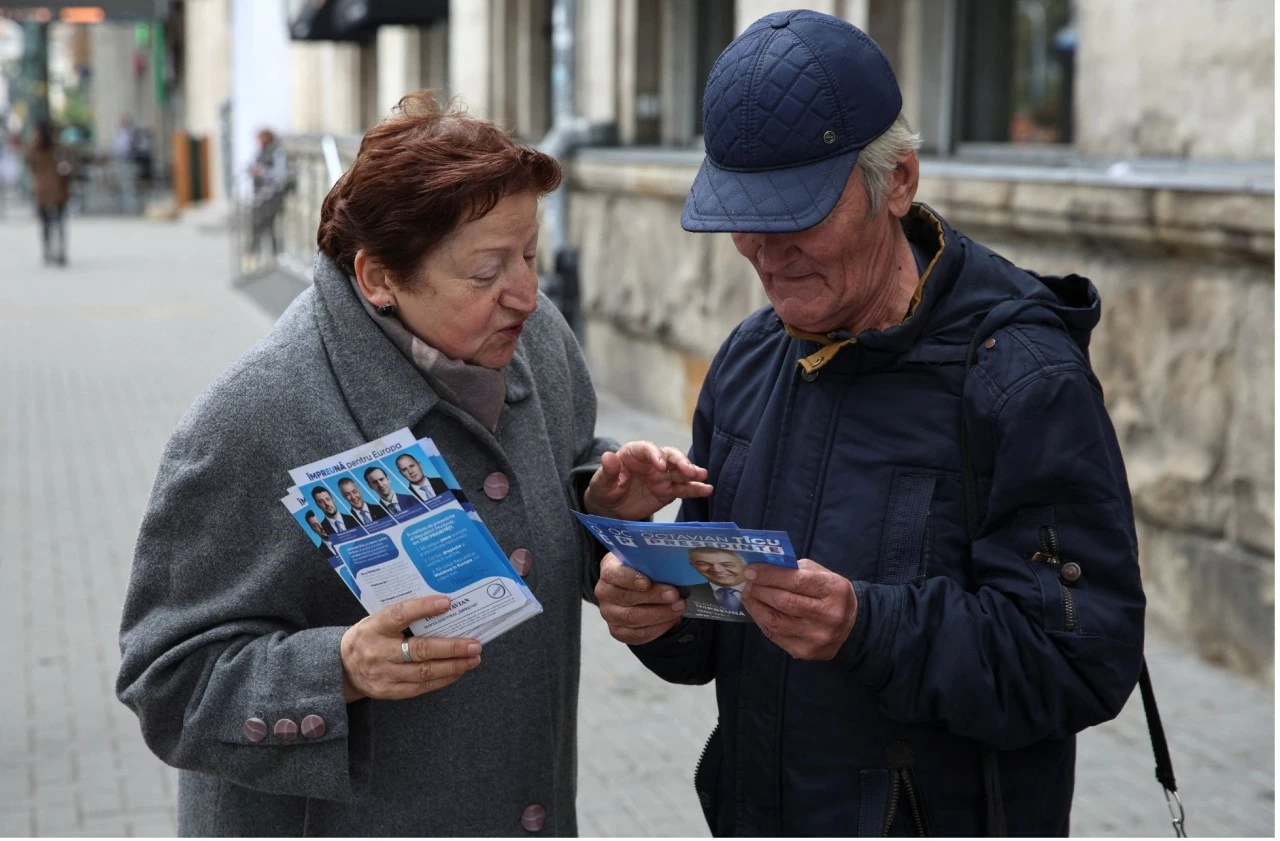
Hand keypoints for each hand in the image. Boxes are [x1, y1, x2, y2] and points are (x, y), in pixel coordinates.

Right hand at [339, 596, 481, 701]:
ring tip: (473, 658)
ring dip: (453, 666)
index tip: (447, 603)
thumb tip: (443, 607)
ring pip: (424, 672)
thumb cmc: (369, 637)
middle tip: (474, 644)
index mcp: (374, 627)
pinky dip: (443, 679)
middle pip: (419, 650)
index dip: (423, 608)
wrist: (341, 667)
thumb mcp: (377, 620)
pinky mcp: (388, 692)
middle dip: (451, 648)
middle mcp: (378, 651)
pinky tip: (457, 671)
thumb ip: (402, 616)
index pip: (399, 614)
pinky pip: (421, 687)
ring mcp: (383, 674)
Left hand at [583, 441, 712, 520]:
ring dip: (692, 473)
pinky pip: (683, 488)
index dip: (656, 455)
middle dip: (680, 462)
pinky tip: (706, 490)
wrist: (611, 507)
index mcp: (635, 454)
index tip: (660, 466)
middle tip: (689, 471)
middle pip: (670, 456)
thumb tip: (608, 457)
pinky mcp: (668, 490)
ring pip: (680, 471)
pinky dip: (695, 489)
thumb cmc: (604, 489)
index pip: (648, 449)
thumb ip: (607, 471)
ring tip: (703, 477)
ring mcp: (662, 476)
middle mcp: (652, 461)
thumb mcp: (601, 482)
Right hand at [594, 552, 686, 643]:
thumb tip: (673, 570)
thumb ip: (654, 564)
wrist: (636, 589)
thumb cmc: (643, 572)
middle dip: (653, 597)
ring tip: (678, 608)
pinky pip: (636, 634)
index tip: (648, 582)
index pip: (614, 574)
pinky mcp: (617, 631)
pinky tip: (671, 620)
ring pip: (631, 618)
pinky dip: (657, 629)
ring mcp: (608, 614)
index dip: (630, 579)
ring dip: (659, 614)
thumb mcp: (645, 562)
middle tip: (674, 596)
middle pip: (626, 598)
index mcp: (609, 570)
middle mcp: (604, 592)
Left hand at [741, 559, 857, 660]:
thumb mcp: (821, 573)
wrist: (852, 625)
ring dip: (755, 606)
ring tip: (749, 595)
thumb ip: (794, 569)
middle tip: (748, 582)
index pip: (795, 580)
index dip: (769, 575)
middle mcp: (828, 615)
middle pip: (783, 602)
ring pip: (775, 622)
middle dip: (760, 590)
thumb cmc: (830, 593)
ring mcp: (817, 637)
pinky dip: (762, 621)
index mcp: (833, 589)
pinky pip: (775, 636)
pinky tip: (757, 611)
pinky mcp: (806, 652)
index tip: (752, 570)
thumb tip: (762, 569)